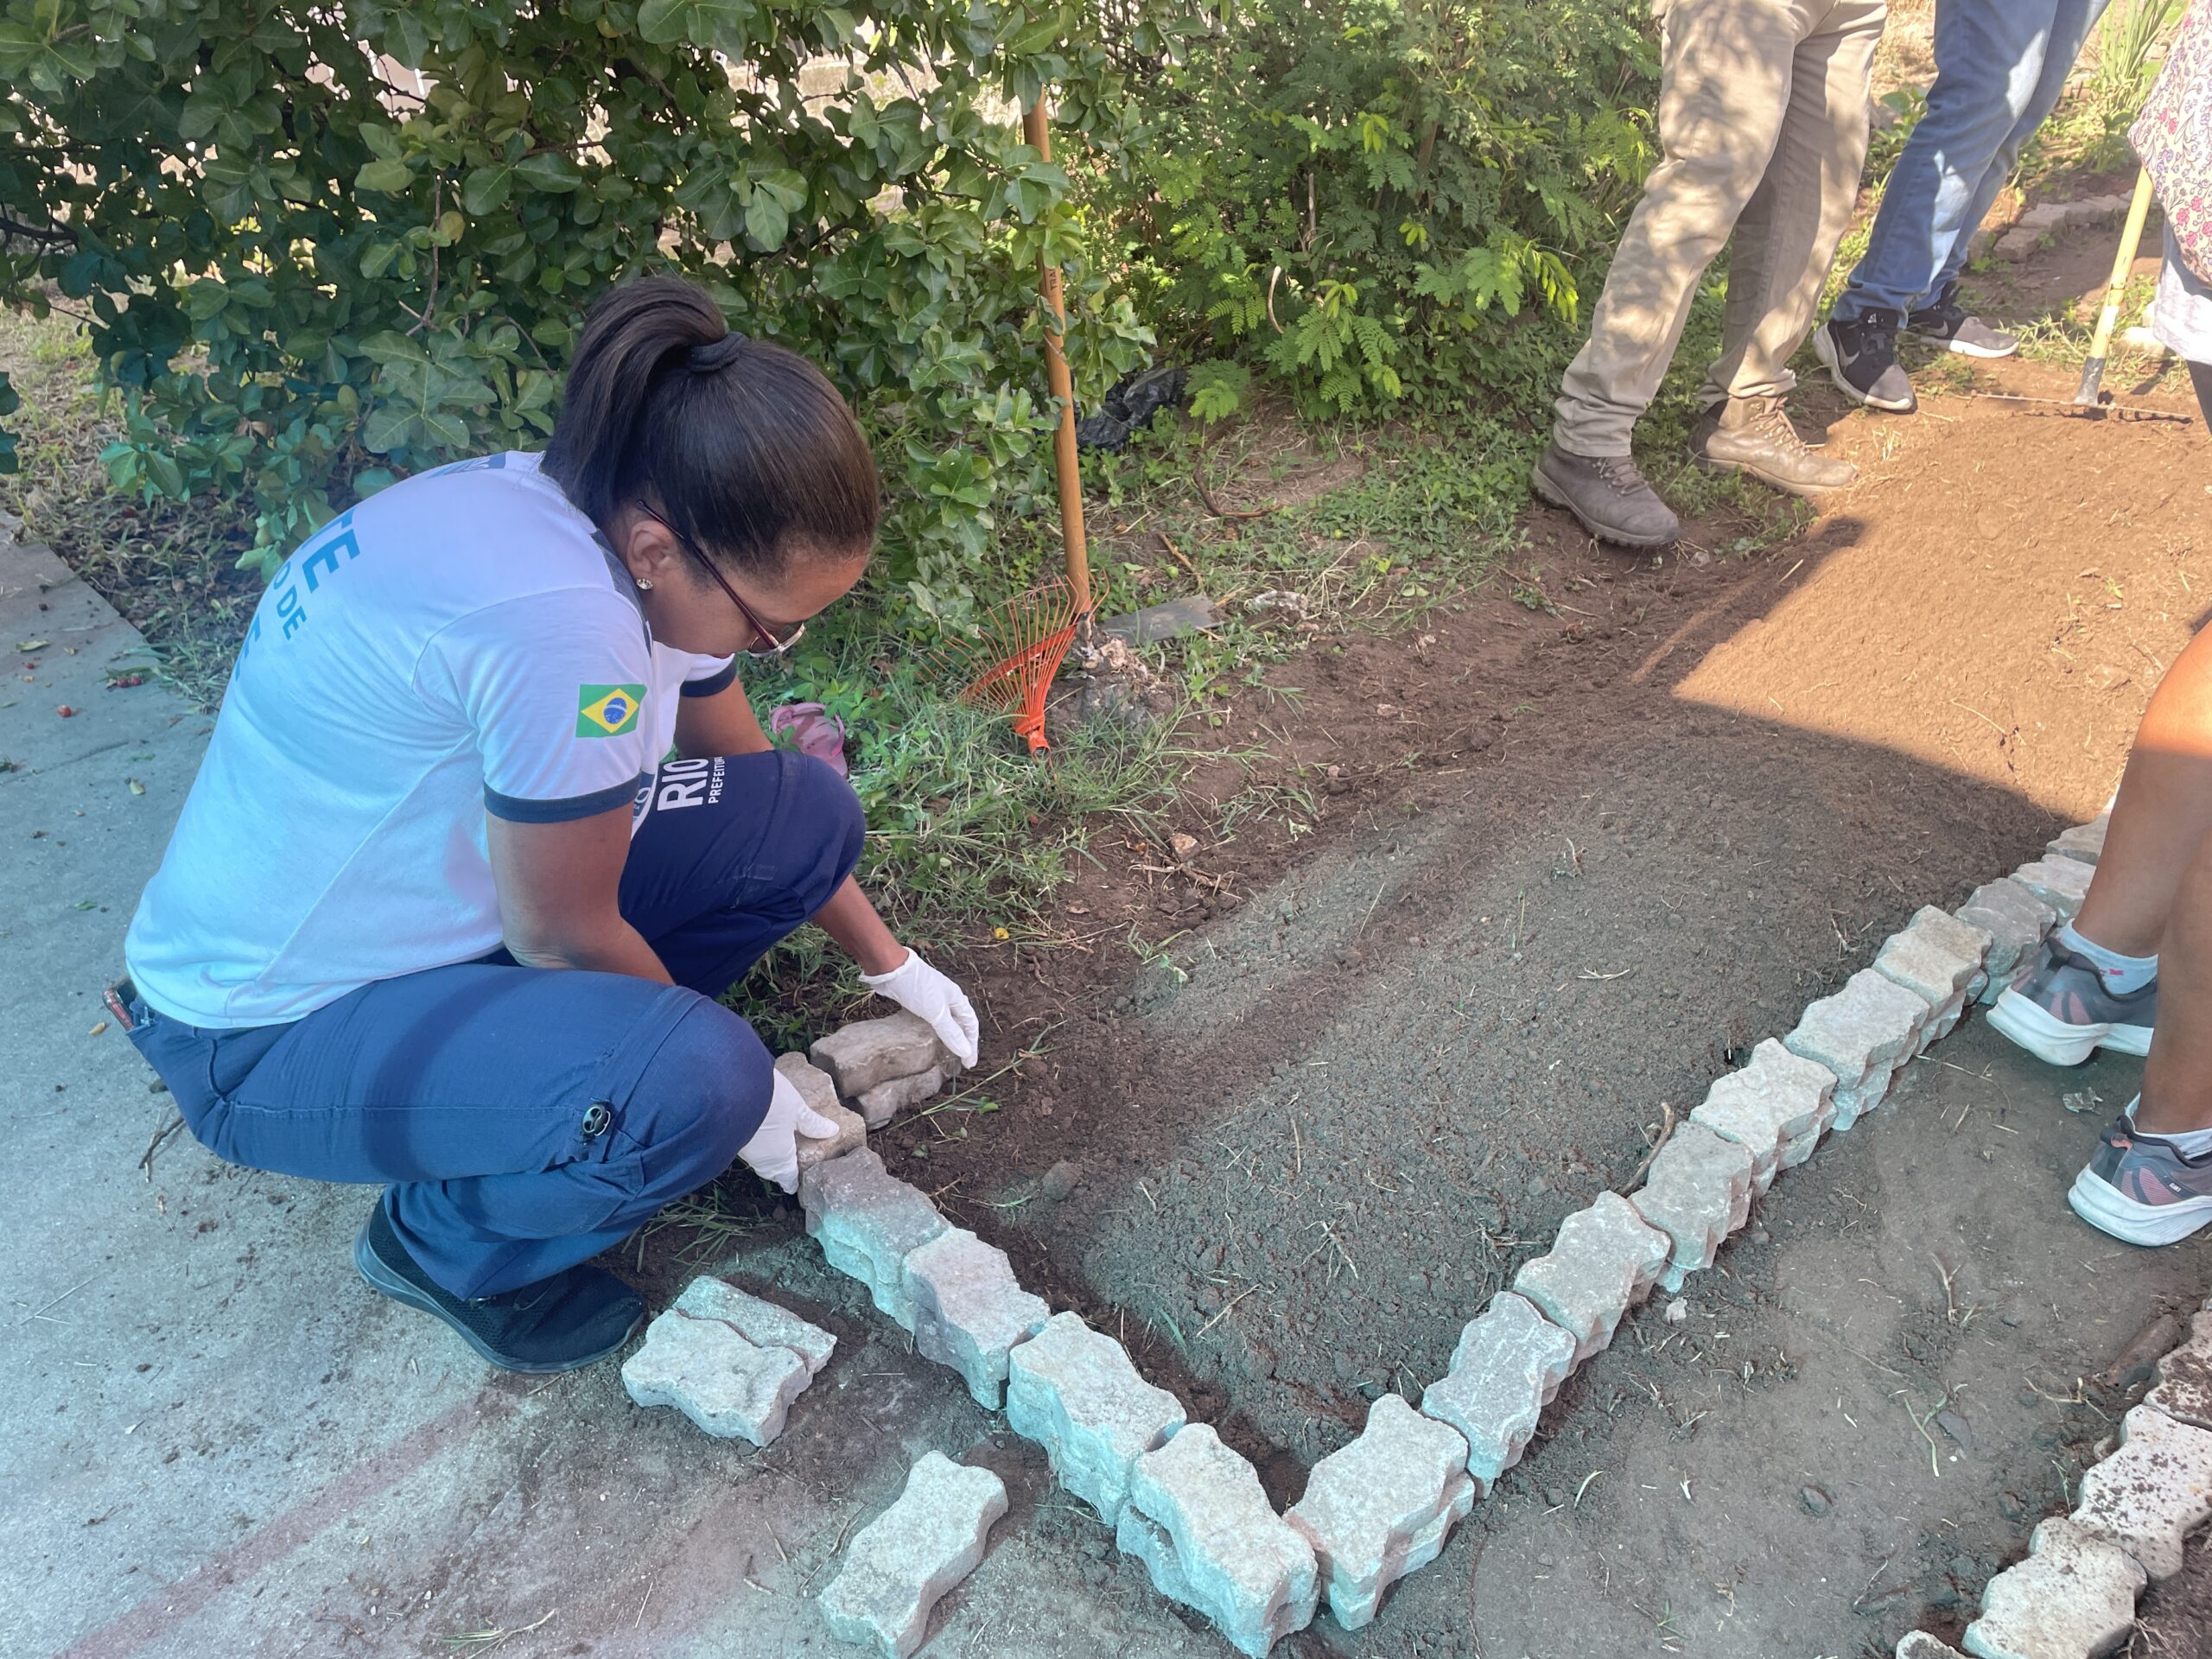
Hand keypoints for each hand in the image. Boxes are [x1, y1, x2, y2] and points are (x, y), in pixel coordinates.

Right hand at [737, 1067, 840, 1192]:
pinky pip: (746, 1145)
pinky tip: (758, 1131)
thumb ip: (812, 1123)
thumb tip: (831, 1130)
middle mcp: (760, 1159)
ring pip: (757, 1158)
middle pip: (771, 1170)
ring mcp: (742, 1149)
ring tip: (775, 1145)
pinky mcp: (729, 1136)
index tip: (794, 1185)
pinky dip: (754, 1142)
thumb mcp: (797, 1109)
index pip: (787, 1178)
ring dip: (766, 1154)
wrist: (728, 1089)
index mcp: (780, 1159)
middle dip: (779, 1170)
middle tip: (787, 1165)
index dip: (792, 1181)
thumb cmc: (771, 1102)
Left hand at [860, 948, 979, 1067]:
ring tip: (947, 1053)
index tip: (969, 1063)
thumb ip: (951, 1033)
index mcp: (957, 998)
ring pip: (946, 1021)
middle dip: (962, 1042)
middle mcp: (948, 998)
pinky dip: (933, 1031)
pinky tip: (927, 1038)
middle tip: (961, 1061)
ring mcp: (932, 998)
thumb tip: (965, 1052)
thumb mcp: (937, 1013)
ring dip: (948, 1037)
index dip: (972, 1045)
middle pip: (960, 1023)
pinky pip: (931, 1020)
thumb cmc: (917, 987)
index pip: (971, 1025)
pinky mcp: (918, 1000)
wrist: (892, 968)